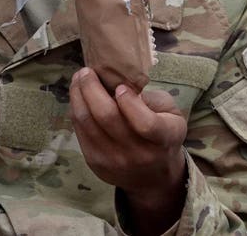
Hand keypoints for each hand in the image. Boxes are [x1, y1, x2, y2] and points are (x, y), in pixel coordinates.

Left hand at [70, 68, 186, 234]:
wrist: (154, 175)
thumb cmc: (163, 133)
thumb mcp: (170, 112)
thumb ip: (150, 99)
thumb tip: (119, 84)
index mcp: (164, 138)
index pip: (146, 123)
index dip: (130, 102)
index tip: (121, 86)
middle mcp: (139, 154)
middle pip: (108, 118)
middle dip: (92, 88)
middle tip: (87, 71)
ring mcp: (115, 161)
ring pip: (88, 123)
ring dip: (78, 96)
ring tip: (78, 79)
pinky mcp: (96, 163)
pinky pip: (80, 132)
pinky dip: (76, 110)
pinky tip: (78, 97)